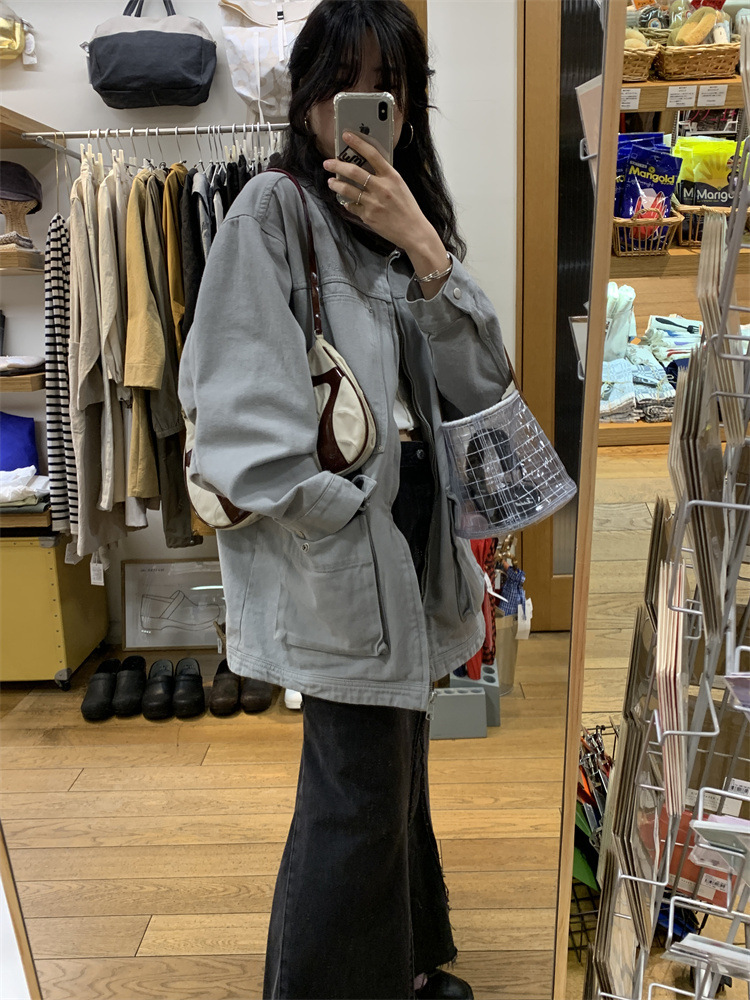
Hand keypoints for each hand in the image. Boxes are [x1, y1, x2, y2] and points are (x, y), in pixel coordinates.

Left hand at [323, 131, 440, 260]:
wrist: (413, 231)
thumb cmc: (407, 208)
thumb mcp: (400, 186)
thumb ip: (384, 176)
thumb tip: (366, 168)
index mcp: (391, 176)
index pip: (372, 154)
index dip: (357, 143)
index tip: (346, 136)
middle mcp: (381, 188)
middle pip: (354, 172)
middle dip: (337, 166)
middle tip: (328, 163)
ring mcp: (373, 203)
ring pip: (348, 189)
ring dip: (336, 184)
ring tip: (331, 182)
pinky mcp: (368, 216)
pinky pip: (352, 206)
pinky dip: (347, 203)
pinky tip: (346, 201)